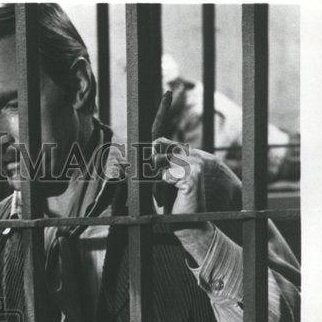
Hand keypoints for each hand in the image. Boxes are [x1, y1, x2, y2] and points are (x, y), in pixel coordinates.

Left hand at [151, 89, 214, 264]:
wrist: (190, 228)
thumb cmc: (173, 211)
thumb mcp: (157, 188)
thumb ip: (149, 172)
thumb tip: (127, 163)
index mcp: (184, 158)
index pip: (165, 138)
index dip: (164, 113)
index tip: (168, 93)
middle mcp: (192, 156)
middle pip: (157, 150)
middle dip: (150, 172)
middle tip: (161, 191)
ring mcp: (195, 164)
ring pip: (158, 165)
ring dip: (155, 185)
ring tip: (167, 198)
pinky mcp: (192, 174)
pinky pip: (164, 176)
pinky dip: (162, 190)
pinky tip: (173, 199)